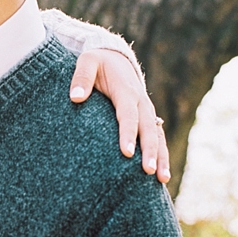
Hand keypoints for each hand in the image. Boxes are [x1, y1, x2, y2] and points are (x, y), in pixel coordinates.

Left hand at [69, 48, 170, 182]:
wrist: (115, 57)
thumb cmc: (97, 62)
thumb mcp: (87, 61)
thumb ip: (81, 78)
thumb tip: (75, 98)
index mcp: (126, 90)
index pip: (128, 114)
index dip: (128, 133)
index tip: (126, 152)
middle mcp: (141, 102)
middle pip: (148, 129)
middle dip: (149, 151)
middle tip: (147, 171)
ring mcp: (147, 111)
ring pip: (157, 136)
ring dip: (161, 157)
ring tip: (162, 179)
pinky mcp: (148, 119)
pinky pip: (158, 138)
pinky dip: (161, 156)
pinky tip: (162, 177)